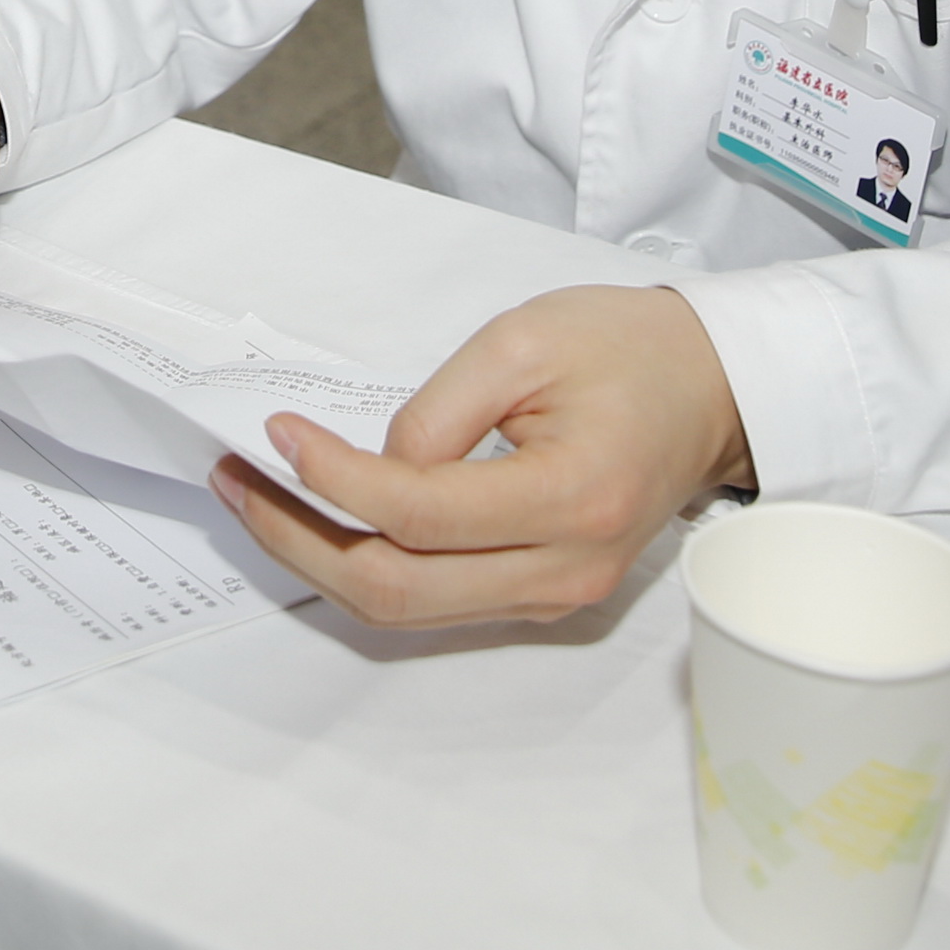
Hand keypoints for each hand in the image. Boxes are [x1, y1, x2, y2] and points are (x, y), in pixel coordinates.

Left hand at [208, 284, 750, 628]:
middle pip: (397, 587)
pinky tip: (322, 519)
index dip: (332, 476)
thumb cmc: (629, 350)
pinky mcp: (542, 597)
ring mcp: (555, 596)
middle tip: (237, 480)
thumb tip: (368, 468)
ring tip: (259, 499)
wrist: (711, 389)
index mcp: (570, 497)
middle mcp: (564, 569)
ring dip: (321, 559)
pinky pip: (436, 600)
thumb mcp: (523, 340)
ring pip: (407, 608)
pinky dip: (368, 565)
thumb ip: (437, 409)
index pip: (416, 511)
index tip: (277, 432)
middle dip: (298, 536)